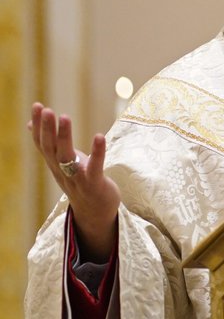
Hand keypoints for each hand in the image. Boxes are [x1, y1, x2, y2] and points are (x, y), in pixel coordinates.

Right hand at [28, 103, 120, 261]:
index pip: (42, 143)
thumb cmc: (79, 181)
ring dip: (65, 137)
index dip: (38, 125)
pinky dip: (97, 152)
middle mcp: (62, 171)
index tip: (37, 105)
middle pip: (51, 149)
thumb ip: (48, 144)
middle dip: (47, 129)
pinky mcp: (94, 184)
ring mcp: (77, 178)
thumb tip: (29, 124)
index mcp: (54, 164)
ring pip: (67, 157)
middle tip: (46, 110)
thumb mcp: (61, 162)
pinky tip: (100, 136)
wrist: (95, 212)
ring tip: (65, 117)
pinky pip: (95, 167)